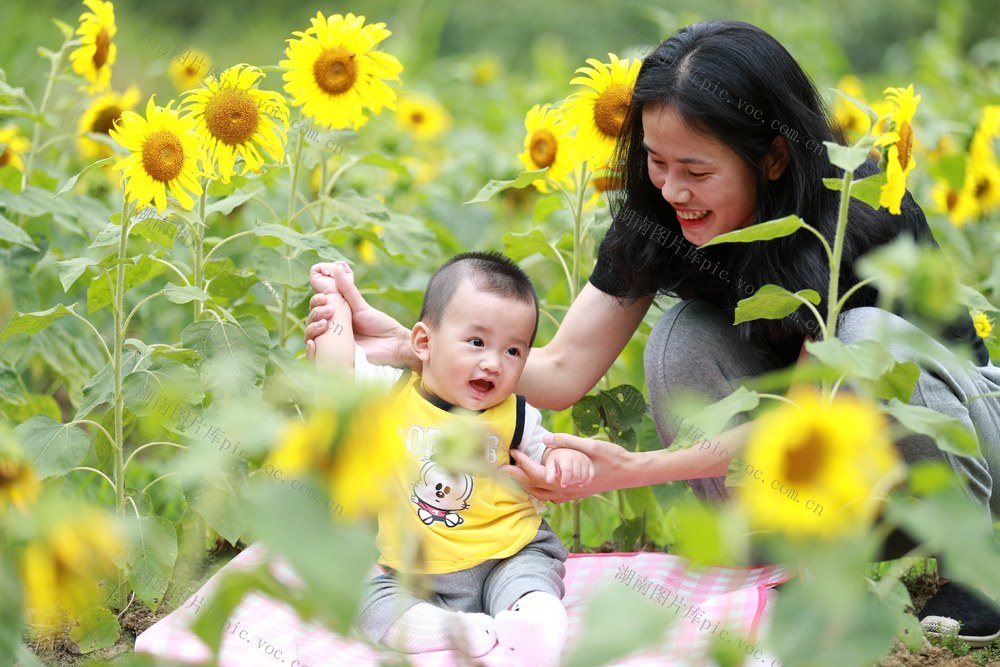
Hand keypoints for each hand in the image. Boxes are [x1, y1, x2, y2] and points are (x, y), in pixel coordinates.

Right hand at [305, 262, 412, 366]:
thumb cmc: (379, 324)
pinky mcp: (334, 361)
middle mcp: (330, 331)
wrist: (393, 345)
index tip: (323, 298)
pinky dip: (310, 352)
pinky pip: (315, 359)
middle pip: (310, 322)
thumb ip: (347, 289)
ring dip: (312, 329)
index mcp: (335, 317)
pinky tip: (312, 345)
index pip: (316, 308)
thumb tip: (337, 267)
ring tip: (325, 324)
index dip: (315, 302)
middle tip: (329, 311)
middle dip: (315, 313)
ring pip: (310, 338)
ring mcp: (331, 346)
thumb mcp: (361, 305)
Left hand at [500, 432, 634, 502]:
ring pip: (540, 495)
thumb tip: (545, 437)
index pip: (537, 474)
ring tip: (512, 476)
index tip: (513, 452)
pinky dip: (538, 490)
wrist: (629, 473)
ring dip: (525, 485)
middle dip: (515, 478)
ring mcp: (569, 495)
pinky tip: (534, 484)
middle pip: (533, 488)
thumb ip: (566, 442)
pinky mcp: (574, 494)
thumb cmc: (611, 458)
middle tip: (499, 468)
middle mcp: (566, 491)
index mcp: (567, 480)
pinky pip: (550, 496)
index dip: (522, 463)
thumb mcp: (590, 446)